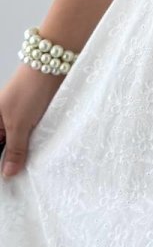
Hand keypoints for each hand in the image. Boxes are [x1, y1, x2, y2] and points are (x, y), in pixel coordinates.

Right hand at [0, 63, 62, 177]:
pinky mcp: (34, 117)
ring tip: (28, 173)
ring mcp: (18, 118)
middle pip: (3, 147)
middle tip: (18, 180)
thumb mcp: (19, 124)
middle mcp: (1, 120)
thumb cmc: (29, 90)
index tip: (6, 180)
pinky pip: (31, 137)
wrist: (53, 66)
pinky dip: (34, 147)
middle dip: (9, 162)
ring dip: (23, 156)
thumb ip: (14, 150)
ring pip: (18, 144)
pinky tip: (39, 158)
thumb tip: (8, 174)